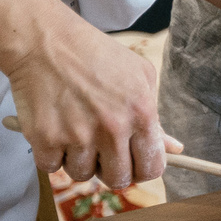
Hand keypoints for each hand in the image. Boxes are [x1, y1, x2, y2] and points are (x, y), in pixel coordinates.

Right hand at [3, 21, 178, 189]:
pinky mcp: (45, 138)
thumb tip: (174, 149)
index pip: (152, 167)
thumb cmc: (96, 54)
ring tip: (76, 132)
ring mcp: (77, 135)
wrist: (45, 41)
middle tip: (102, 151)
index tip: (134, 164)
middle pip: (119, 179)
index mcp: (142, 113)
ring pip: (83, 174)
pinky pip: (51, 166)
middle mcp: (113, 128)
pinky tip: (55, 130)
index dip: (143, 169)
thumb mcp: (140, 76)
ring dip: (79, 160)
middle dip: (112, 169)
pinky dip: (51, 154)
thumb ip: (156, 116)